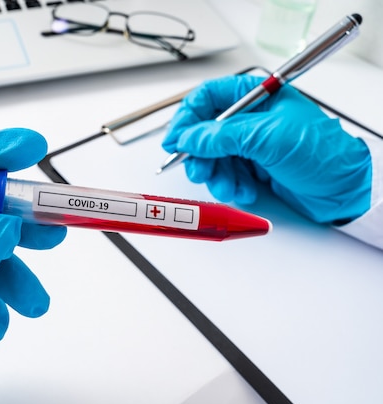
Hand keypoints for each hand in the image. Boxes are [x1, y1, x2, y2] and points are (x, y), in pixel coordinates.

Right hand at [162, 74, 371, 223]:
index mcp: (256, 97)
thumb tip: (188, 136)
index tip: (175, 140)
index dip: (187, 118)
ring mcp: (251, 144)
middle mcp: (250, 118)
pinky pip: (226, 175)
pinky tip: (246, 190)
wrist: (344, 188)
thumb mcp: (268, 137)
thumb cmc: (321, 152)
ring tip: (230, 186)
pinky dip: (230, 186)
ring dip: (216, 175)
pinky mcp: (253, 167)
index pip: (207, 98)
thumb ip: (222, 136)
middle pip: (204, 131)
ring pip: (213, 157)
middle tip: (201, 171)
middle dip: (200, 154)